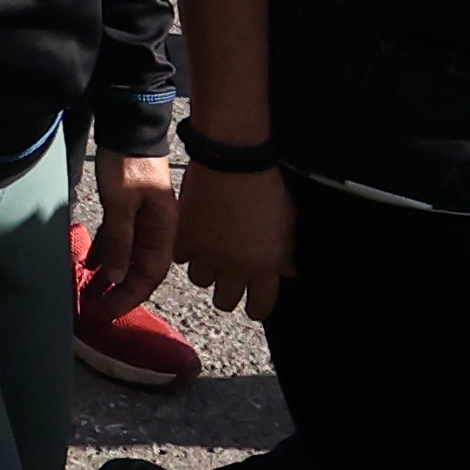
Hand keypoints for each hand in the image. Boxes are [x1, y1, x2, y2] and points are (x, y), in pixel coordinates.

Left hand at [84, 149, 184, 318]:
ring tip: (90, 292)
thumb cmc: (126, 164)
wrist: (128, 127)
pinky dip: (106, 253)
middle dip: (120, 291)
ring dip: (111, 274)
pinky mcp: (128, 210)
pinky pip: (118, 240)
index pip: (150, 274)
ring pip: (128, 256)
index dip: (130, 295)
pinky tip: (90, 264)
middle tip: (96, 308)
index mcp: (163, 230)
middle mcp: (157, 229)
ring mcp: (143, 220)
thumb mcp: (121, 204)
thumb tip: (118, 278)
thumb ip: (120, 241)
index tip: (108, 311)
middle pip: (140, 269)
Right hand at [179, 164, 290, 320]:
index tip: (255, 303)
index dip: (257, 307)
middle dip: (228, 293)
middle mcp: (234, 266)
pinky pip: (181, 257)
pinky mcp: (185, 236)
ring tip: (209, 255)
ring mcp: (207, 253)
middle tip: (229, 278)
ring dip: (205, 271)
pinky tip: (193, 239)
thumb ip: (285, 252)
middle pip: (225, 301)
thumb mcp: (287, 222)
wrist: (232, 162)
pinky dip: (185, 251)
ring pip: (200, 281)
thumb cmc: (266, 187)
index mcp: (264, 266)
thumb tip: (288, 272)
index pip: (260, 307)